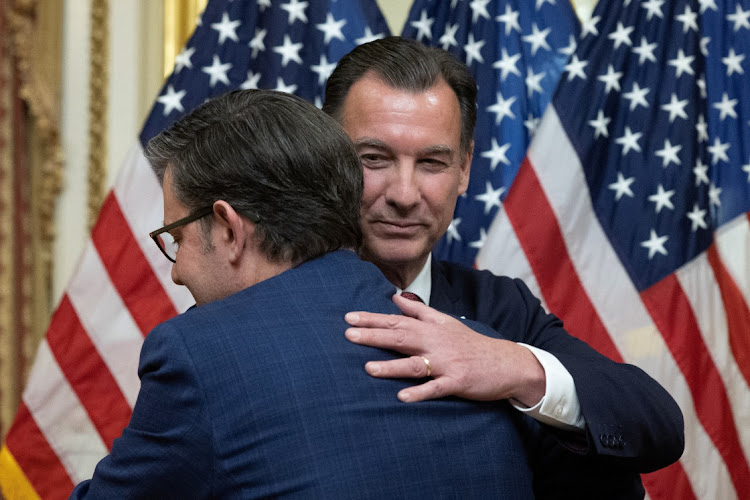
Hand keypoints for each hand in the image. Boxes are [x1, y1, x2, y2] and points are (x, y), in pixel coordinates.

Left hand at [345, 294, 545, 404]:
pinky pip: (436, 388)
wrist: (505, 362)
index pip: (397, 321)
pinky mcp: (457, 381)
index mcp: (431, 328)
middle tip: (349, 335)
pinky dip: (420, 392)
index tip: (349, 318)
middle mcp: (436, 343)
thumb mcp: (445, 322)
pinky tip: (402, 396)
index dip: (372, 319)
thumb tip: (394, 298)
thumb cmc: (471, 343)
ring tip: (368, 368)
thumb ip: (419, 310)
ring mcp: (446, 363)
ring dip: (392, 367)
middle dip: (374, 336)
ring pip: (415, 365)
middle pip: (401, 338)